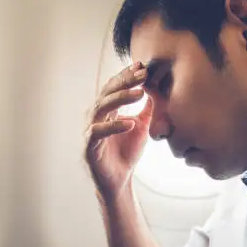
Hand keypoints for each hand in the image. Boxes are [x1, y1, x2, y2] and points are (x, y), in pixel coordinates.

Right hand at [84, 62, 152, 199]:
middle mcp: (96, 116)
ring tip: (139, 93)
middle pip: (107, 92)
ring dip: (120, 98)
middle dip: (125, 81)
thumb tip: (157, 90)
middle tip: (143, 74)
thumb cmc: (127, 152)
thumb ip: (147, 109)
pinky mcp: (89, 146)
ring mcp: (91, 130)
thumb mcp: (142, 126)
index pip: (114, 87)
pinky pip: (98, 132)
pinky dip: (114, 126)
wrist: (120, 179)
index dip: (126, 75)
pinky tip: (130, 123)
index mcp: (107, 110)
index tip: (142, 67)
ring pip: (101, 107)